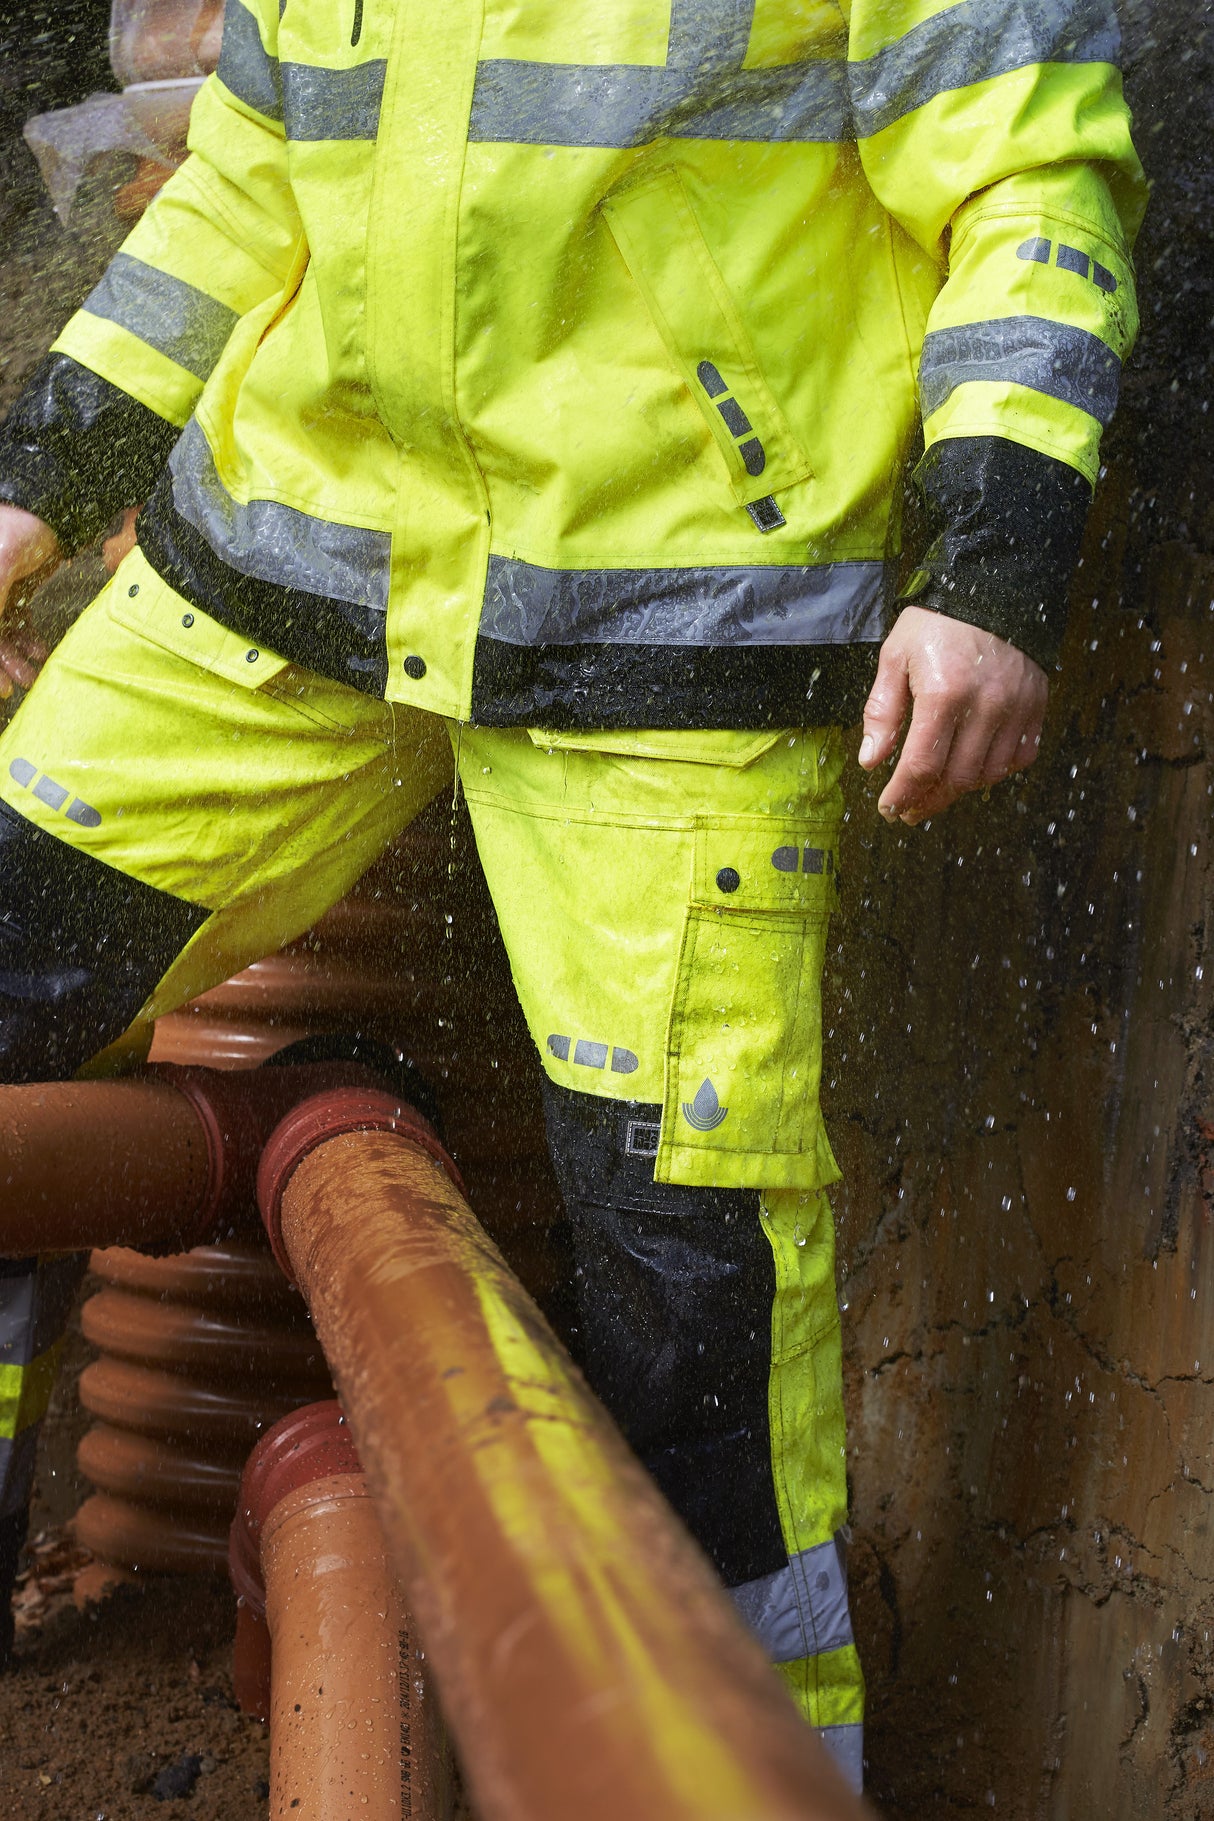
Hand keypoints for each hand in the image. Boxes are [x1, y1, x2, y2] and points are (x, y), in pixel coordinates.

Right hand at [0, 504, 61, 698]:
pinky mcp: (14, 593)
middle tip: (16, 686)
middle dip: (0, 664)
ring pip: (0, 636)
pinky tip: (40, 654)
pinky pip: (17, 625)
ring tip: (33, 675)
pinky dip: (28, 641)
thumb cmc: (10, 531)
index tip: (1, 688)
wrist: (43, 509)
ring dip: (15, 658)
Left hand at [858, 605, 1047, 824]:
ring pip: (988, 774)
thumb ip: (882, 711)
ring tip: (936, 790)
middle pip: (956, 778)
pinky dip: (996, 771)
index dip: (902, 795)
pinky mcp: (1037, 706)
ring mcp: (1016, 708)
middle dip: (928, 800)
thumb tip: (870, 761)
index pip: (921, 765)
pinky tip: (973, 768)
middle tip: (909, 808)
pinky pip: (1020, 757)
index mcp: (943, 693)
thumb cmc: (936, 625)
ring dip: (959, 790)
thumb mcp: (895, 658)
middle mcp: (985, 706)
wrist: (992, 589)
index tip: (888, 808)